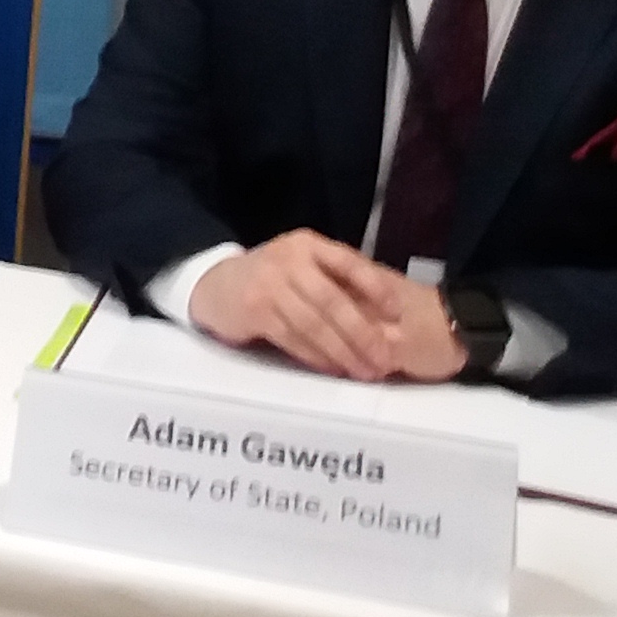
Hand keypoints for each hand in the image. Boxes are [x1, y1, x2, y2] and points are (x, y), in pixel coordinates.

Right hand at [187, 231, 458, 380]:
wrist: (217, 285)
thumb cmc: (274, 280)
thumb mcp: (304, 267)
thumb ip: (338, 283)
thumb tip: (388, 321)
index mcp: (307, 245)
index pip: (348, 262)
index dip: (376, 287)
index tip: (399, 314)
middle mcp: (287, 260)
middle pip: (332, 301)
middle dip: (363, 333)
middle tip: (385, 359)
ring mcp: (268, 285)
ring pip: (314, 324)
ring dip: (343, 352)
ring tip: (365, 371)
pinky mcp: (254, 311)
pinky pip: (293, 338)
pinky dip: (316, 356)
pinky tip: (334, 368)